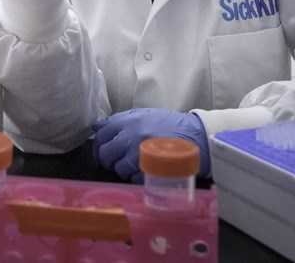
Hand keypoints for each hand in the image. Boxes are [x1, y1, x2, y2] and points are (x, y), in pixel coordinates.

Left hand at [91, 108, 210, 181]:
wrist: (198, 136)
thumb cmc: (172, 126)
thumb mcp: (145, 115)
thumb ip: (120, 121)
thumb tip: (97, 127)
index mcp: (129, 120)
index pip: (102, 133)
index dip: (100, 144)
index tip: (103, 150)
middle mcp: (132, 135)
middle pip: (105, 153)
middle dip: (109, 160)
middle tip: (117, 161)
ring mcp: (140, 152)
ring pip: (119, 168)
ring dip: (125, 170)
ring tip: (137, 165)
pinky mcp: (150, 168)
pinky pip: (134, 179)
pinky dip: (138, 178)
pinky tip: (148, 170)